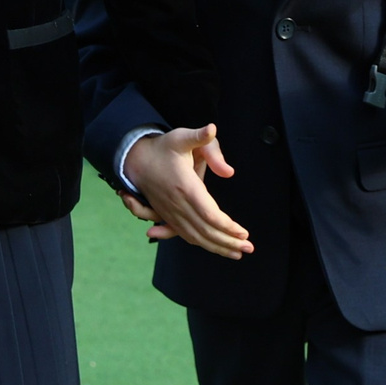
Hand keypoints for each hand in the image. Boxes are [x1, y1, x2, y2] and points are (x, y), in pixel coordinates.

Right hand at [122, 125, 251, 258]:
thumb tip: (212, 131)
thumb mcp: (181, 137)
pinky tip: (214, 249)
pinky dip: (201, 244)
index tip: (243, 232)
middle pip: (205, 231)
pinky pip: (184, 236)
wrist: (137, 160)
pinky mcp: (168, 217)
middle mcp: (177, 205)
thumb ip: (200, 137)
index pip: (209, 214)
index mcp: (185, 187)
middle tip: (248, 247)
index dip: (227, 226)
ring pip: (195, 237)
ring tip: (237, 253)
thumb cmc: (164, 148)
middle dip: (228, 242)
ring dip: (217, 247)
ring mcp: (171, 213)